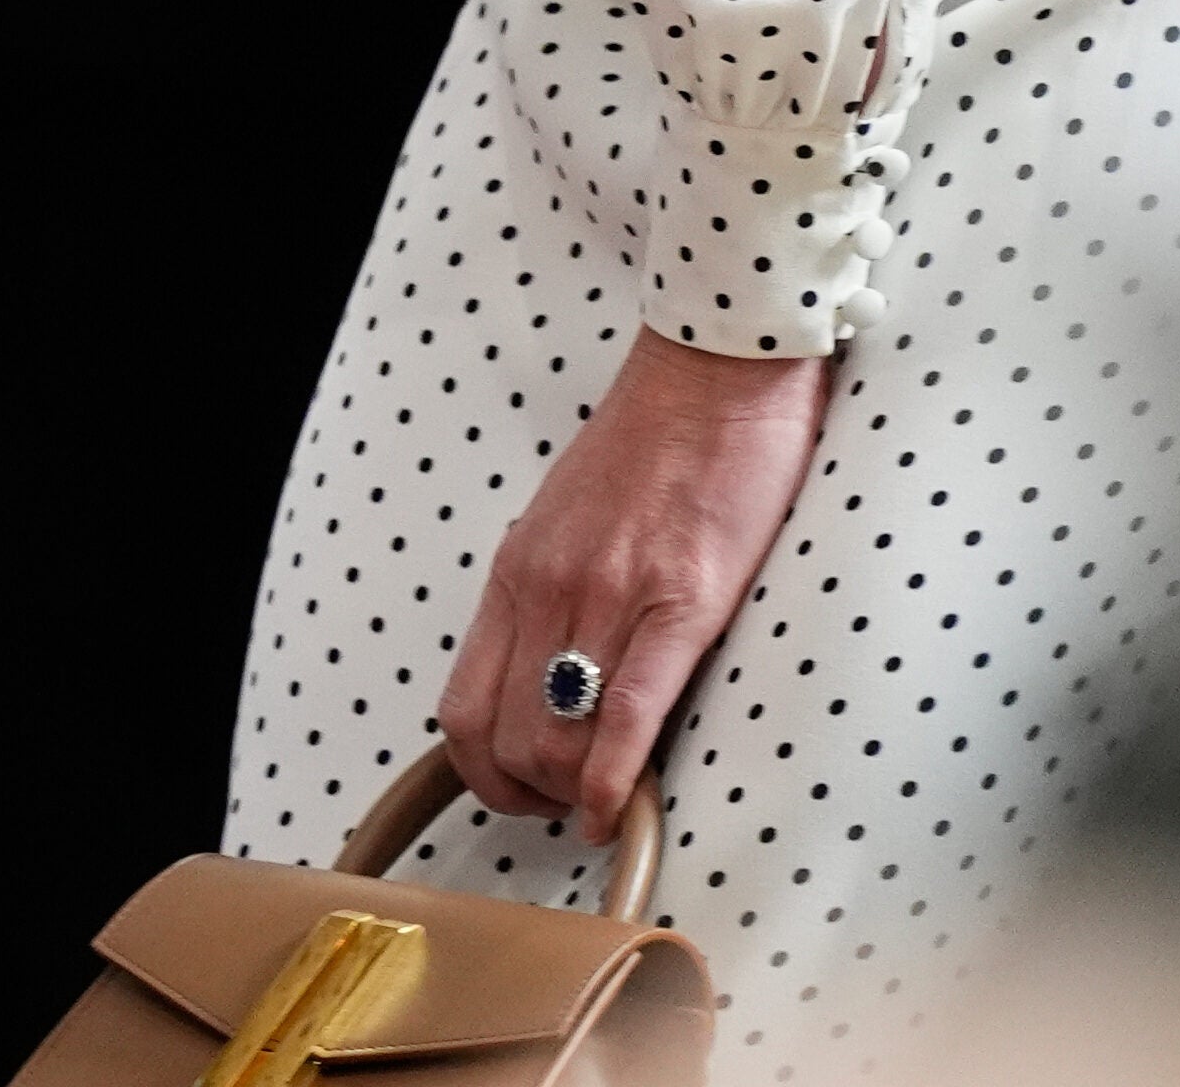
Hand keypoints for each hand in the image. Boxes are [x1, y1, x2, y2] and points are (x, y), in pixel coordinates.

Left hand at [440, 331, 834, 833]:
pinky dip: (616, 783)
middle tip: (566, 808)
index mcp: (517, 568)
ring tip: (602, 805)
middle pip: (502, 736)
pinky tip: (623, 811)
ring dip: (573, 796)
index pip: (463, 702)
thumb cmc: (655, 442)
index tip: (518, 790)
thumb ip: (555, 589)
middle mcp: (548, 586)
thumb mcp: (571, 518)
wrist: (716, 368)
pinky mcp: (682, 600)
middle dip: (529, 794)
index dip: (482, 770)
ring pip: (556, 739)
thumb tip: (552, 667)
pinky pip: (627, 717)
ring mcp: (609, 595)